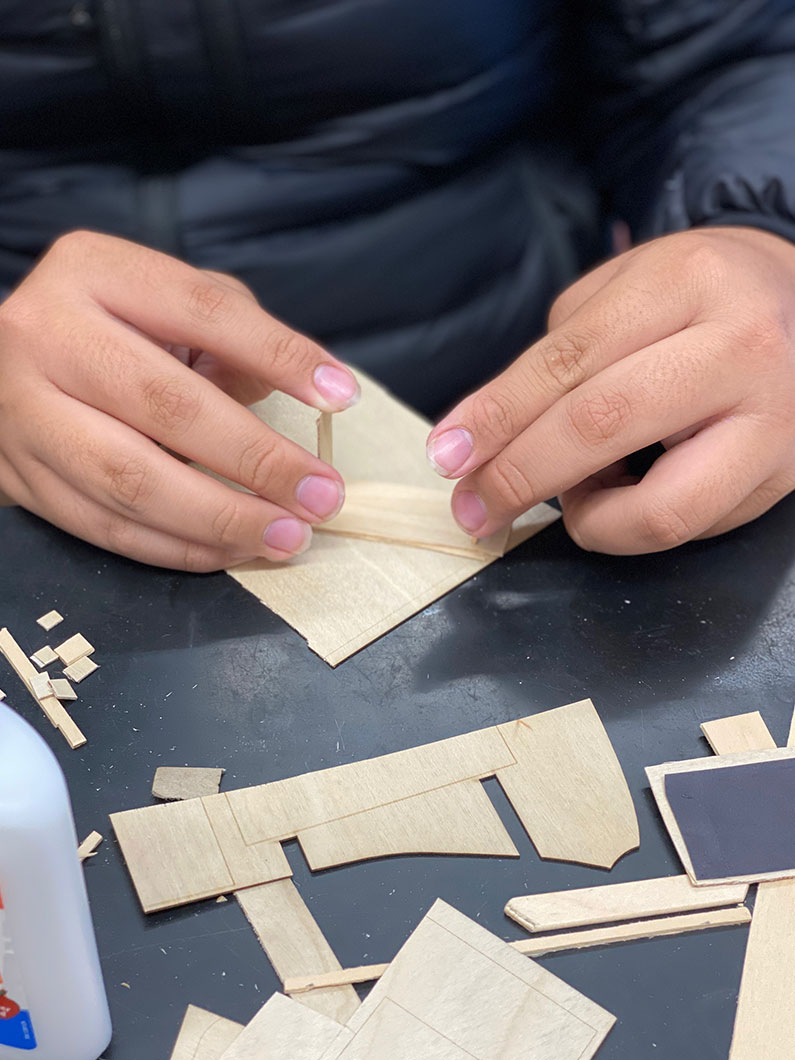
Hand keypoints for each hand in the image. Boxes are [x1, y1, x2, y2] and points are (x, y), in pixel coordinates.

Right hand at [0, 231, 358, 568]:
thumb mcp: (169, 303)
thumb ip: (234, 333)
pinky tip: (233, 549)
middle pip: (165, 404)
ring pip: (131, 481)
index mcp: (94, 271)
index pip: (202, 308)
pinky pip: (106, 528)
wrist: (5, 364)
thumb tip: (308, 391)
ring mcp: (23, 412)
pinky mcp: (18, 477)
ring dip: (222, 519)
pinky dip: (179, 548)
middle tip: (320, 495)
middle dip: (256, 459)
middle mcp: (46, 335)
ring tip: (287, 536)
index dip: (277, 354)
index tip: (339, 396)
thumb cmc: (112, 328)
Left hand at [426, 227, 794, 552]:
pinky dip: (637, 526)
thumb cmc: (701, 298)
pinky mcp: (786, 476)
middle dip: (518, 476)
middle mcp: (738, 347)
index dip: (496, 416)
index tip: (448, 454)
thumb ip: (562, 354)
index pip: (567, 361)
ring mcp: (774, 420)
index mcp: (685, 283)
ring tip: (571, 500)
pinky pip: (693, 528)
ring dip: (589, 521)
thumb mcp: (628, 287)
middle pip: (601, 425)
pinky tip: (624, 495)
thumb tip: (491, 437)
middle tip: (473, 506)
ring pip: (660, 509)